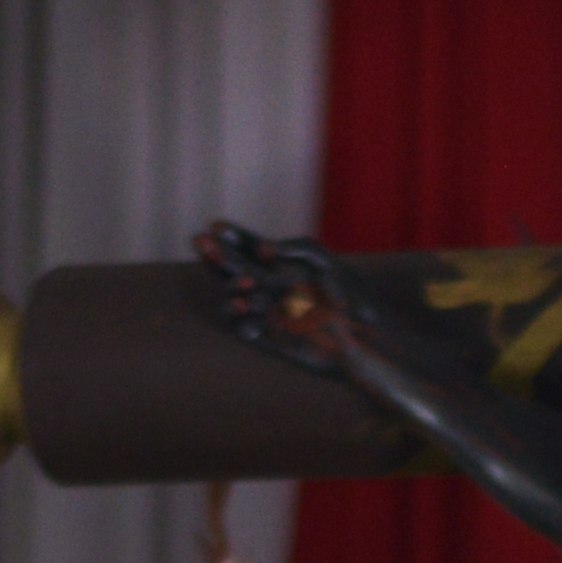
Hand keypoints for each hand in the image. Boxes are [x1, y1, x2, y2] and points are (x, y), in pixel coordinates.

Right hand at [197, 222, 364, 372]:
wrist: (360, 329)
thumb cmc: (345, 289)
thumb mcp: (322, 259)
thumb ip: (293, 248)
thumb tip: (262, 249)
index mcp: (273, 263)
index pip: (243, 246)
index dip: (230, 236)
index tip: (216, 226)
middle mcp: (262, 286)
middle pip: (228, 270)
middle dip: (215, 256)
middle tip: (202, 241)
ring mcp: (262, 311)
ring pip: (231, 299)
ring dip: (229, 288)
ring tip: (245, 282)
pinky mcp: (265, 337)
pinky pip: (243, 328)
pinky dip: (239, 318)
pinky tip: (246, 307)